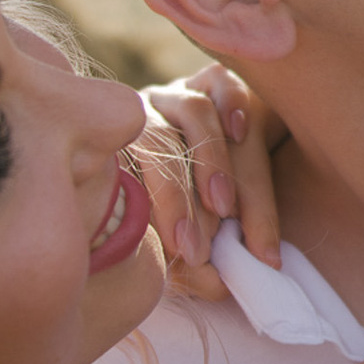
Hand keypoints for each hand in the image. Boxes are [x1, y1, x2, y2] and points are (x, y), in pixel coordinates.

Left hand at [139, 63, 285, 299]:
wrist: (226, 158)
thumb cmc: (198, 214)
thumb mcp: (188, 240)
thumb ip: (197, 262)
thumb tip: (219, 285)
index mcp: (121, 152)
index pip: (135, 173)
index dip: (168, 215)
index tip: (195, 257)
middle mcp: (143, 117)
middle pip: (159, 142)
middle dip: (187, 197)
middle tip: (210, 243)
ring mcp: (178, 92)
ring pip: (192, 113)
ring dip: (213, 161)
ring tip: (229, 207)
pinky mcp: (214, 78)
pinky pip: (220, 81)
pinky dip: (233, 105)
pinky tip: (243, 131)